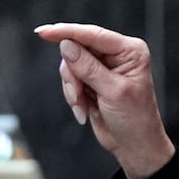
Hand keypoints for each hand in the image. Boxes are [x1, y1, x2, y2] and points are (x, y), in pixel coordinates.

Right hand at [35, 23, 175, 178]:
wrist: (134, 145)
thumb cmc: (135, 120)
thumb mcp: (112, 92)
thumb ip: (88, 67)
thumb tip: (67, 45)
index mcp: (130, 51)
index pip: (93, 34)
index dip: (67, 32)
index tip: (43, 32)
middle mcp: (118, 55)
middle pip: (77, 49)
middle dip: (73, 74)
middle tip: (78, 94)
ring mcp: (104, 67)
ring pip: (70, 65)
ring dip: (73, 89)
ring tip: (83, 106)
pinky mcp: (93, 80)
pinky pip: (71, 79)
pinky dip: (73, 95)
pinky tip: (85, 109)